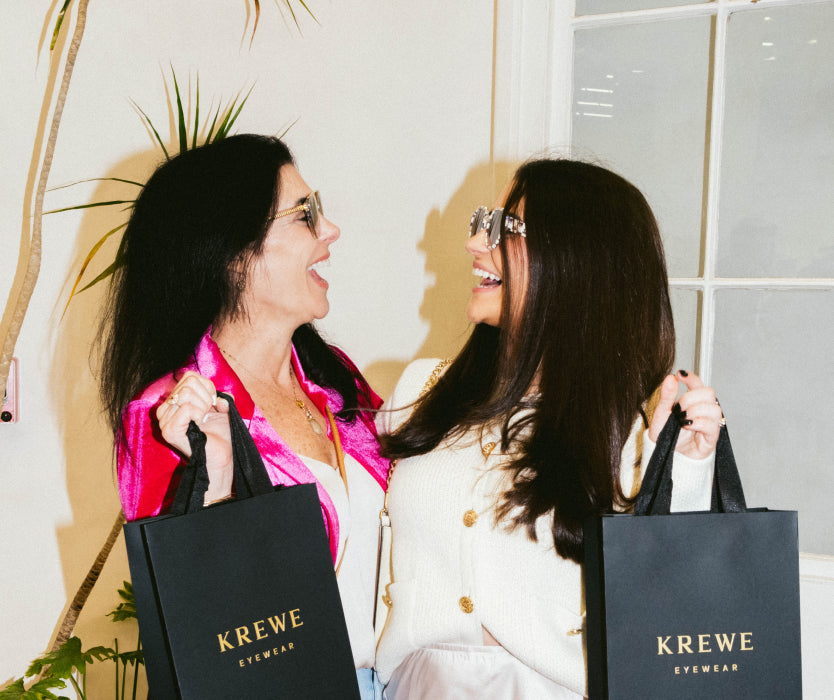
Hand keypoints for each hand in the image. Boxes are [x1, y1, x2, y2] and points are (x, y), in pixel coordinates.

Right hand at [156, 371, 232, 500]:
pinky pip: (186, 408)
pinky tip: (201, 422)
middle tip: (209, 412)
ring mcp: (165, 421)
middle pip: (188, 383)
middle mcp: (165, 410)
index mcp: (175, 402)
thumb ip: (218, 395)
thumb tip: (219, 396)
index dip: (207, 386)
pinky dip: (199, 412)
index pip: (189, 377)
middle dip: (207, 396)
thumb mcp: (221, 408)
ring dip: (203, 405)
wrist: (222, 457)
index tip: (213, 402)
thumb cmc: (221, 435)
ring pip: (185, 393)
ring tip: (205, 418)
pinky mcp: (169, 431)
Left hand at [648, 370, 722, 460]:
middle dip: (691, 397)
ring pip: (714, 408)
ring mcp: (709, 423)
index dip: (691, 377)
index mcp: (691, 402)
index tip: (679, 375)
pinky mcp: (712, 437)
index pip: (698, 383)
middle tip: (678, 408)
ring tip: (682, 419)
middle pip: (708, 393)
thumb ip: (666, 396)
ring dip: (695, 411)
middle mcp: (703, 410)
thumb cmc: (666, 435)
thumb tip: (670, 378)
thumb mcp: (662, 414)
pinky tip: (688, 425)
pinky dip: (699, 422)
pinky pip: (713, 425)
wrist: (666, 456)